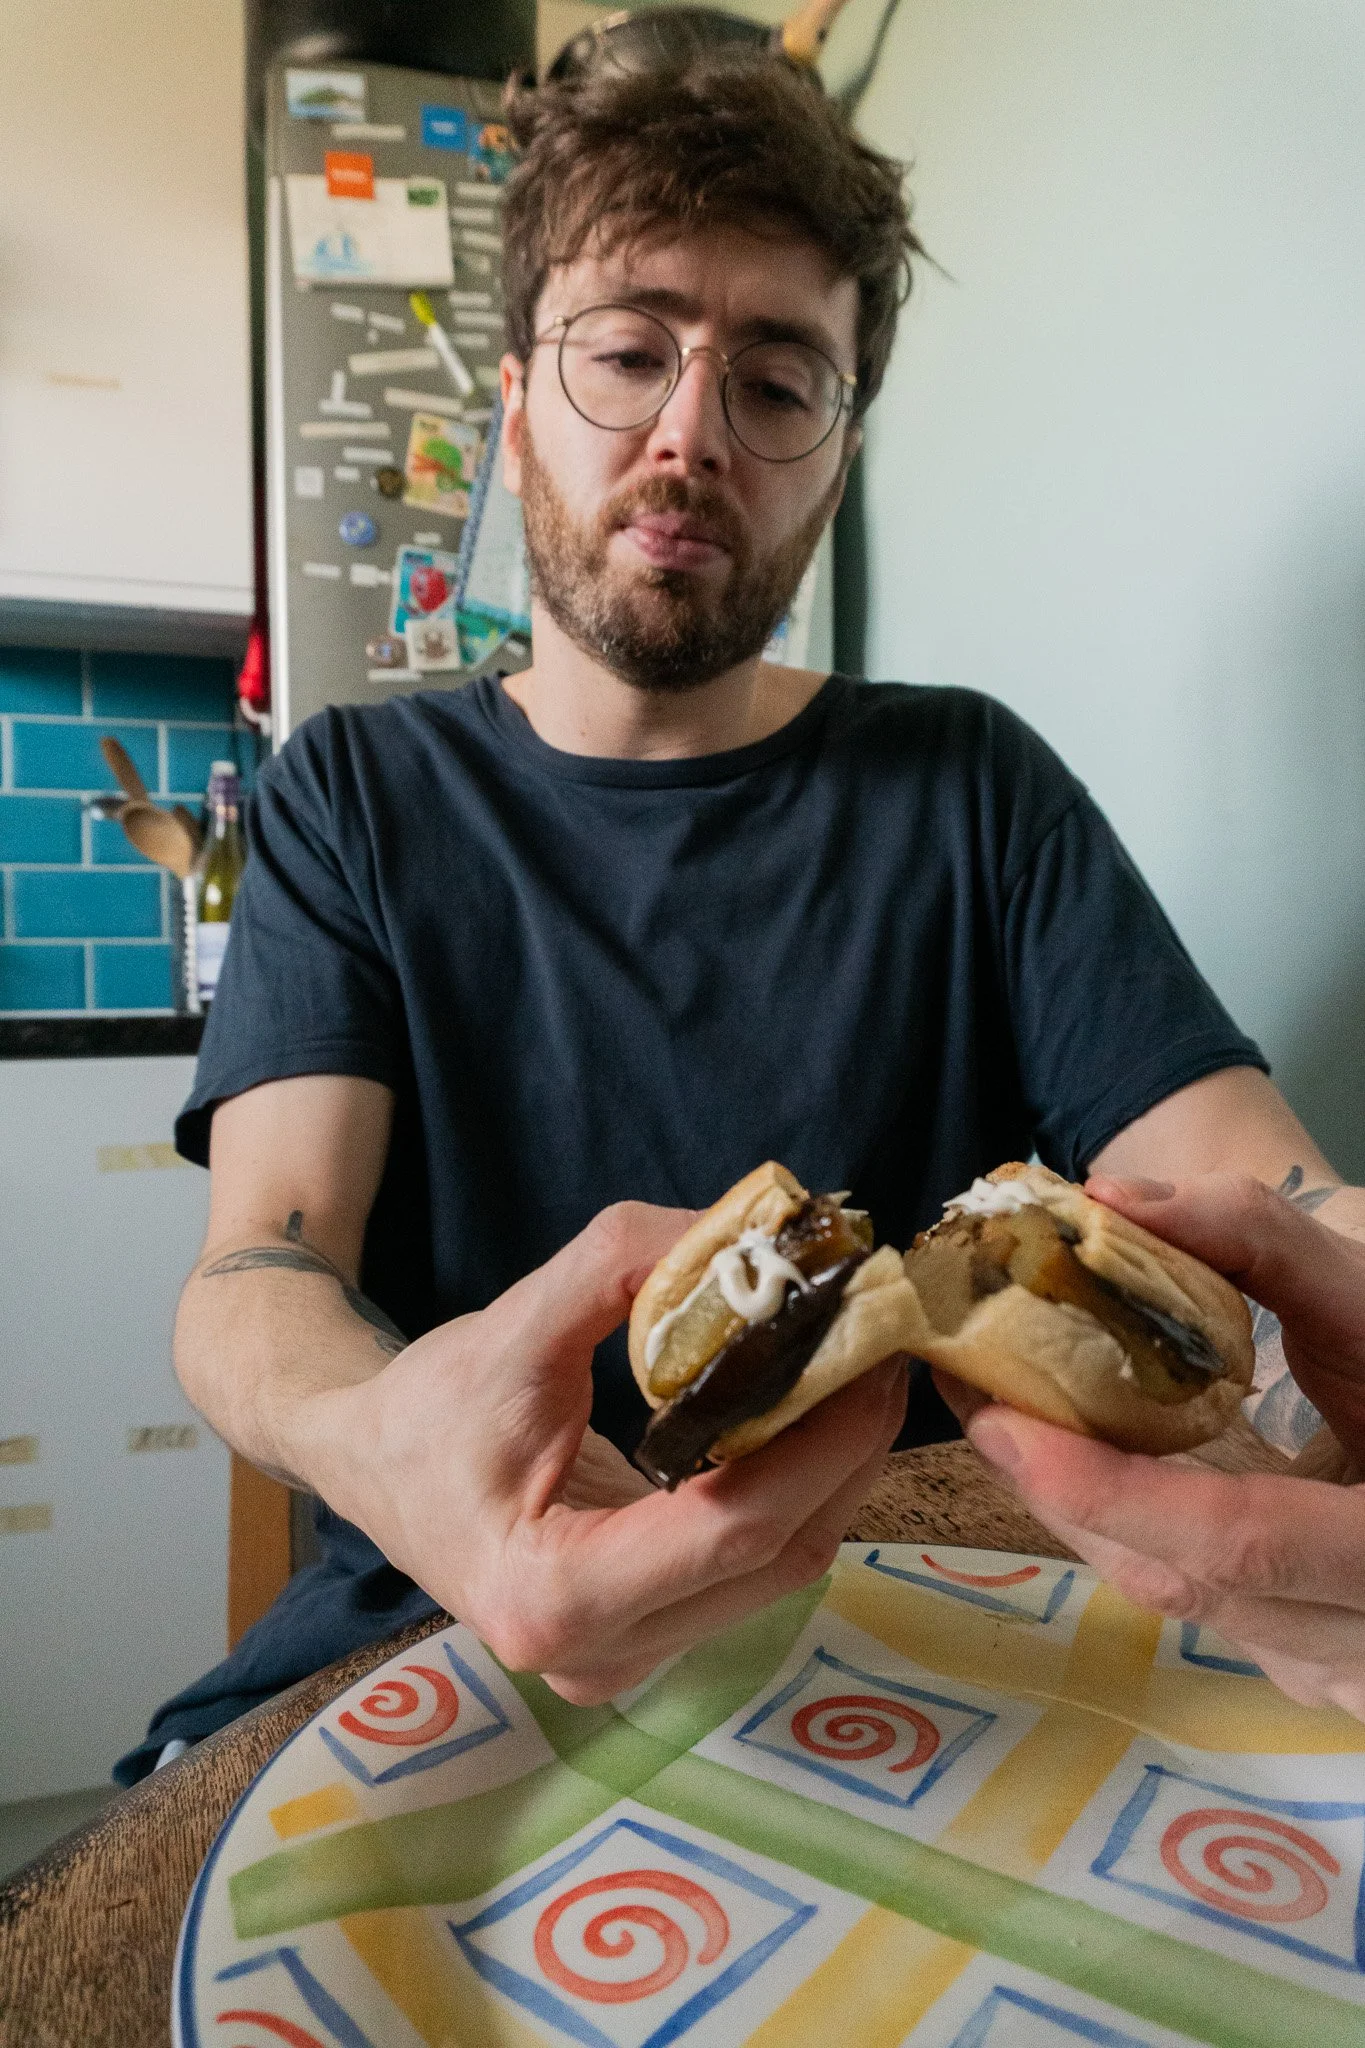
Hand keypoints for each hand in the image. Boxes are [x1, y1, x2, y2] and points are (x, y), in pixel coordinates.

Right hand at [309, 1203, 906, 1704]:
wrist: (372, 1467)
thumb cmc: (428, 1408)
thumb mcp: (512, 1325)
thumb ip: (620, 1267)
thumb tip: (744, 1233)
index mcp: (551, 1600)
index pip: (732, 1532)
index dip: (822, 1445)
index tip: (873, 1362)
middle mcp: (598, 1656)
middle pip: (776, 1558)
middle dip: (845, 1453)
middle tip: (883, 1352)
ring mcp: (628, 1660)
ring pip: (781, 1569)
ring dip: (832, 1472)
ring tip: (857, 1374)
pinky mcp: (651, 1639)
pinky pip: (754, 1568)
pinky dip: (795, 1491)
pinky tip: (809, 1419)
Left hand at [934, 1171, 1364, 1717]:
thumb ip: (1260, 1242)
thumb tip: (1108, 1199)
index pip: (1236, 1541)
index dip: (1107, 1490)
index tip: (998, 1417)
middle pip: (1172, 1577)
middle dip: (1052, 1485)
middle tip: (967, 1383)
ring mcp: (1339, 1673)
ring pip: (1172, 1598)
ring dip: (1075, 1507)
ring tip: (1004, 1403)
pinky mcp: (1316, 1668)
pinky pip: (1199, 1602)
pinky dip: (1128, 1527)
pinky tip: (1081, 1457)